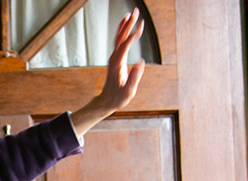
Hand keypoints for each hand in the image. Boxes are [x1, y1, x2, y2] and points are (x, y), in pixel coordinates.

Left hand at [71, 8, 145, 136]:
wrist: (107, 100)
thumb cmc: (118, 98)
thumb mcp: (128, 91)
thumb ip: (134, 78)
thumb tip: (140, 63)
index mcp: (117, 64)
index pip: (125, 46)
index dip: (132, 36)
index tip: (140, 27)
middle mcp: (114, 58)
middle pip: (121, 38)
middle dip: (128, 25)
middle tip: (136, 12)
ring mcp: (114, 57)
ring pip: (118, 37)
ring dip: (125, 25)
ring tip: (132, 13)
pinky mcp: (115, 58)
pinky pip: (118, 41)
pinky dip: (122, 31)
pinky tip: (126, 25)